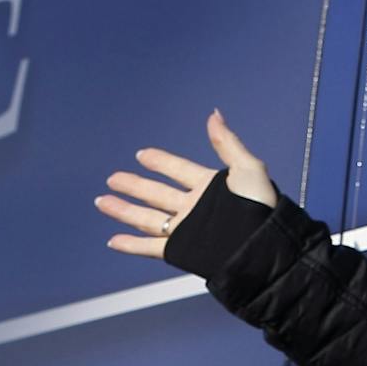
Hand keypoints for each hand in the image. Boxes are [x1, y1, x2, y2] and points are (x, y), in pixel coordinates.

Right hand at [96, 110, 277, 258]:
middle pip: (155, 193)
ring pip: (147, 218)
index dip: (159, 161)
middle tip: (113, 178)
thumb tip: (214, 115)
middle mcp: (193, 208)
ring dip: (123, 211)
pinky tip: (114, 240)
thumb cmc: (262, 208)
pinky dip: (131, 245)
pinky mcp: (181, 250)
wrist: (263, 246)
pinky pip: (151, 246)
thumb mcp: (248, 168)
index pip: (177, 170)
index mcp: (208, 187)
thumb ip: (227, 142)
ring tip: (103, 202)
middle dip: (133, 186)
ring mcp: (185, 229)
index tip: (141, 154)